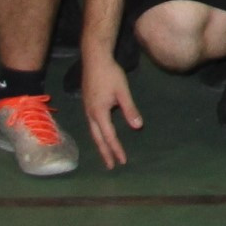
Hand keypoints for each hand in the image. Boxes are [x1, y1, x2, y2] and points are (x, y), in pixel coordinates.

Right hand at [82, 50, 144, 169]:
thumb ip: (130, 109)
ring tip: (105, 154)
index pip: (109, 136)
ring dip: (100, 144)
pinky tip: (101, 134)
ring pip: (93, 132)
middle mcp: (90, 114)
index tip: (122, 161)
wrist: (95, 59)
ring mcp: (87, 109)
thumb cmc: (110, 74)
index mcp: (99, 113)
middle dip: (105, 152)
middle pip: (98, 138)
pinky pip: (92, 124)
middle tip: (111, 166)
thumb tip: (138, 126)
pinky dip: (97, 134)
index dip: (116, 149)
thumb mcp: (123, 91)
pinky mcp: (87, 103)